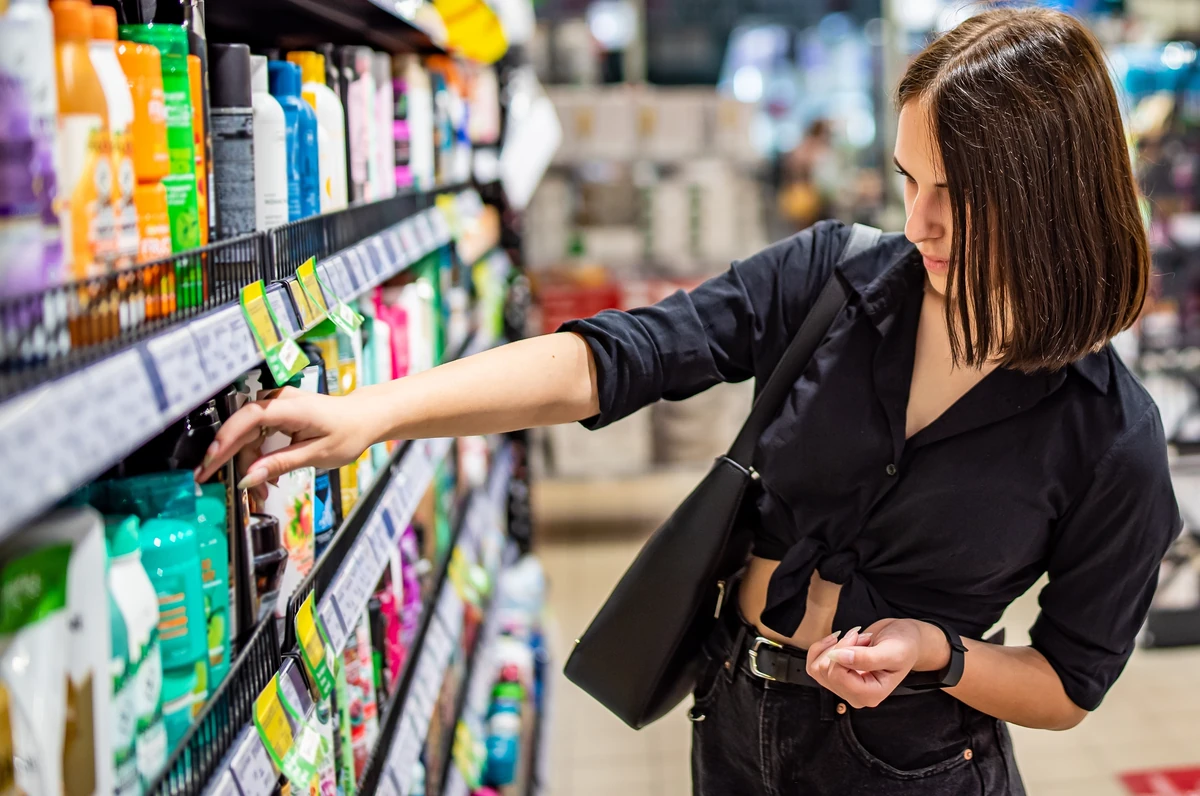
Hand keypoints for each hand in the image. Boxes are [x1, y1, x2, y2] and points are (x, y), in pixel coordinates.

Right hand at [194, 387, 375, 494]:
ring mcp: (277, 405)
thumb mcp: (317, 454)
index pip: (248, 418)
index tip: (211, 462)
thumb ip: (281, 463)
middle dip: (234, 461)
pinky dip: (259, 457)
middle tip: (231, 489)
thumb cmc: (348, 433)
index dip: (225, 440)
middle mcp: (280, 401)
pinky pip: (258, 435)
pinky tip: (268, 476)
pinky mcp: (278, 413)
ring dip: (250, 464)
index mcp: (292, 407)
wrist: (364, 417)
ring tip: (262, 491)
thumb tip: (249, 477)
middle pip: (244, 430)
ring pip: (248, 436)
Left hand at [805, 619, 935, 708]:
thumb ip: (866, 658)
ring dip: (832, 647)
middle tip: (859, 637)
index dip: (842, 651)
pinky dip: (821, 647)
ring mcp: (845, 687)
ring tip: (853, 639)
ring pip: (817, 668)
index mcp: (871, 695)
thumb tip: (837, 658)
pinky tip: (837, 639)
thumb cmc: (905, 645)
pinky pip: (814, 664)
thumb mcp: (892, 651)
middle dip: (839, 647)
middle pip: (826, 672)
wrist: (906, 639)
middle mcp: (855, 695)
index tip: (857, 636)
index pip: (838, 677)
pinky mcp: (837, 676)